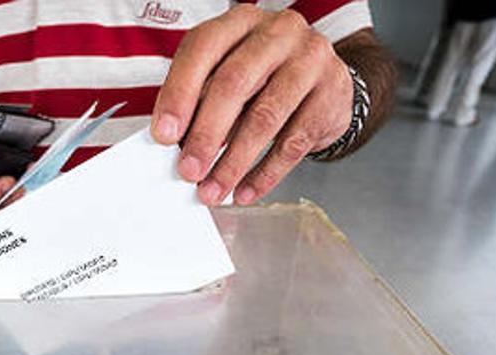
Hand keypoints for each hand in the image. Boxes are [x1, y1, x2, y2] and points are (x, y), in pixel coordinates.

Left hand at [151, 6, 353, 205]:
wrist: (324, 80)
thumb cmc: (264, 77)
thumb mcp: (229, 74)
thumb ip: (200, 98)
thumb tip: (175, 143)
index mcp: (241, 21)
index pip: (203, 49)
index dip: (180, 94)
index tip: (164, 135)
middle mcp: (278, 32)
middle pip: (234, 84)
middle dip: (206, 134)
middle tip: (189, 170)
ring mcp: (310, 60)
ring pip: (265, 117)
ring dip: (233, 162)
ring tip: (213, 189)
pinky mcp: (331, 94)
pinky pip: (293, 143)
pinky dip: (264, 174)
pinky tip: (245, 191)